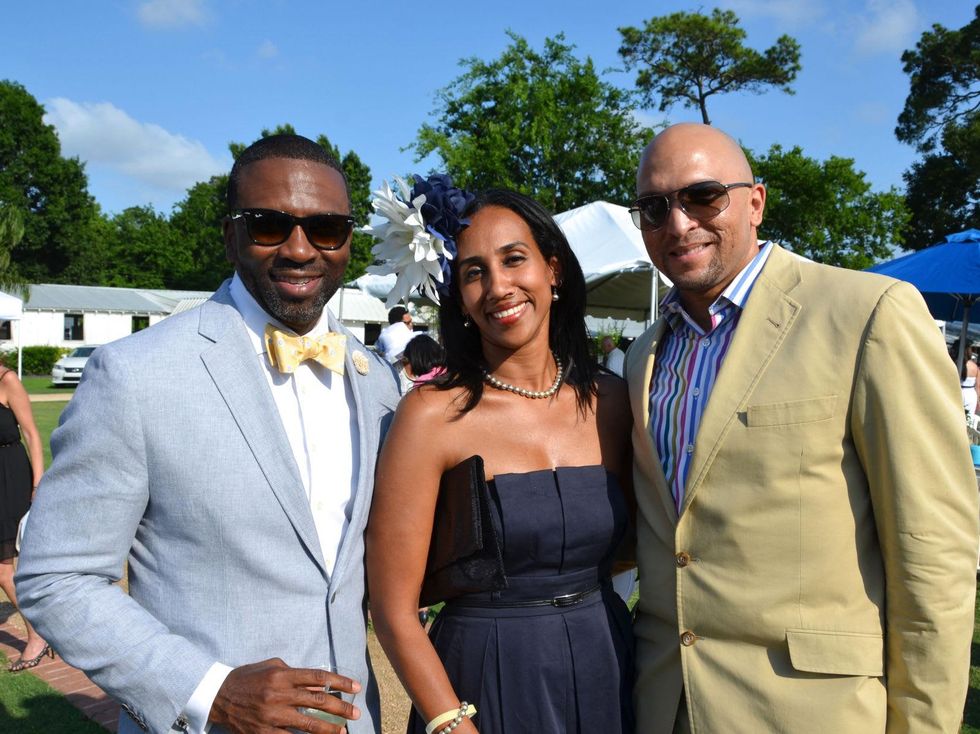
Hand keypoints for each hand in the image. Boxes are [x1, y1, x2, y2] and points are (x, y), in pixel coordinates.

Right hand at [209, 658, 360, 732]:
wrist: (218, 696)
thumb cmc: (247, 677)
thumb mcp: (271, 667)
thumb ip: (294, 673)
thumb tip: (316, 682)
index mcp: (282, 674)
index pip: (318, 677)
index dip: (339, 682)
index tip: (355, 687)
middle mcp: (279, 694)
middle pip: (318, 701)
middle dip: (341, 708)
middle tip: (356, 713)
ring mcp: (271, 715)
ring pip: (307, 724)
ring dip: (328, 729)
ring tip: (343, 732)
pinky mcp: (263, 732)